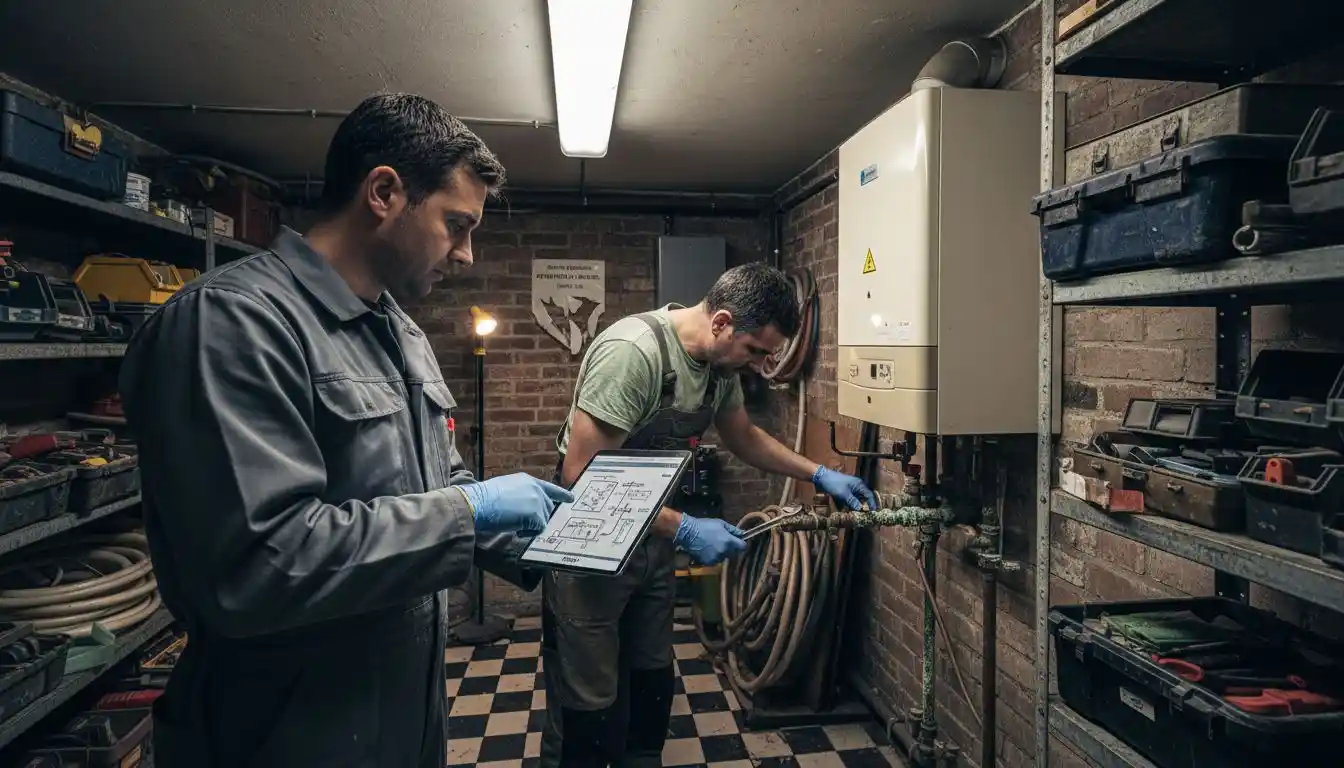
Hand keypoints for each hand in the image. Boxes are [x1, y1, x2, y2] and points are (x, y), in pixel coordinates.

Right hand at [458, 474, 573, 533]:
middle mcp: (536, 489)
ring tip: (513, 522)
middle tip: (520, 522)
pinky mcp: (537, 514)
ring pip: (543, 520)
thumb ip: (521, 495)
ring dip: (530, 525)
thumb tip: (525, 508)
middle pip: (548, 508)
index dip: (561, 494)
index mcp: (528, 481)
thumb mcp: (506, 489)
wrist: (479, 503)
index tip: (571, 498)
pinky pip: (538, 529)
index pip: (549, 488)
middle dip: (537, 518)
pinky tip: (515, 528)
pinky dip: (527, 532)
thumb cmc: (485, 498)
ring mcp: (538, 501)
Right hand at [673, 515, 746, 564]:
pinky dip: (714, 556)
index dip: (741, 544)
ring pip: (724, 557)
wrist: (689, 533)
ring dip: (722, 552)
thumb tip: (742, 533)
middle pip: (733, 552)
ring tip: (714, 545)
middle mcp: (725, 551)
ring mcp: (716, 558)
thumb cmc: (705, 525)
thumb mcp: (721, 524)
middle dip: (731, 548)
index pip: (742, 547)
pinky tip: (708, 550)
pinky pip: (715, 560)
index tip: (738, 541)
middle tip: (723, 541)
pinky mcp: (709, 562)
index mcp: (729, 541)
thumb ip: (733, 530)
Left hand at [813, 466, 877, 510]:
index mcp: (859, 485)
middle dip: (862, 507)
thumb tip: (861, 509)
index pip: (869, 495)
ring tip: (854, 515)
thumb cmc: (834, 484)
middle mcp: (856, 487)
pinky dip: (847, 505)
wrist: (821, 477)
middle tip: (862, 516)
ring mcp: (850, 489)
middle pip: (863, 498)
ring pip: (855, 500)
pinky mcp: (844, 492)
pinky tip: (845, 510)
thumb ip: (853, 502)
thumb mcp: (843, 494)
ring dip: (854, 507)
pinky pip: (848, 500)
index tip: (872, 513)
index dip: (871, 504)